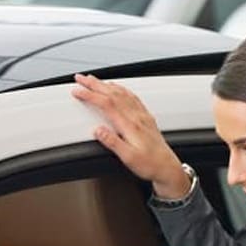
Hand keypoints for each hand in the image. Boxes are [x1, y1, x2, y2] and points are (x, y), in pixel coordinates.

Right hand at [71, 74, 190, 197]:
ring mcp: (142, 116)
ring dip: (106, 84)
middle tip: (80, 78)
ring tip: (94, 79)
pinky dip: (121, 89)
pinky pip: (133, 97)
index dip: (90, 95)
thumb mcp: (128, 158)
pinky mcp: (147, 118)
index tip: (77, 91)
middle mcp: (137, 117)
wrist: (168, 167)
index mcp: (130, 125)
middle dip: (94, 84)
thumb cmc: (149, 164)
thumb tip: (98, 130)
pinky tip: (118, 88)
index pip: (107, 104)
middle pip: (113, 94)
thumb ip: (112, 142)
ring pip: (122, 93)